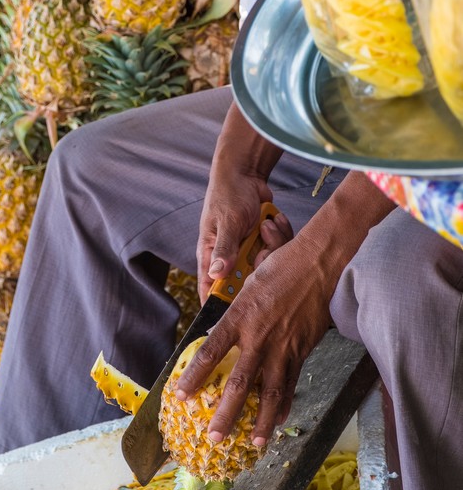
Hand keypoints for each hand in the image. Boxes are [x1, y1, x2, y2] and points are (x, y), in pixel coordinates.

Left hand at [177, 171, 394, 445]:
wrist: (319, 264)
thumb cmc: (281, 266)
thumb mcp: (249, 283)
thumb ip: (235, 309)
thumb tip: (216, 324)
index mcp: (240, 316)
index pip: (212, 351)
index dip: (195, 376)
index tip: (181, 395)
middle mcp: (259, 336)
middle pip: (238, 382)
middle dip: (225, 413)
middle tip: (214, 438)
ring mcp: (283, 346)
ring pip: (269, 392)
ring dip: (260, 420)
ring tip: (253, 443)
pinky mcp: (302, 350)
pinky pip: (291, 383)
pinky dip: (284, 405)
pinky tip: (278, 420)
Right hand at [199, 103, 285, 302]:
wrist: (246, 172)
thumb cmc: (227, 194)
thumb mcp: (226, 222)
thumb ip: (224, 249)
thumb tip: (216, 274)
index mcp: (212, 255)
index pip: (211, 288)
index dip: (220, 306)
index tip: (235, 317)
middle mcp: (230, 256)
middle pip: (246, 281)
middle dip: (259, 268)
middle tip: (260, 251)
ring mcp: (250, 249)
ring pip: (267, 265)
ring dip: (271, 244)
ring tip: (265, 225)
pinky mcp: (265, 241)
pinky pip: (279, 249)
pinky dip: (279, 233)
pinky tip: (272, 219)